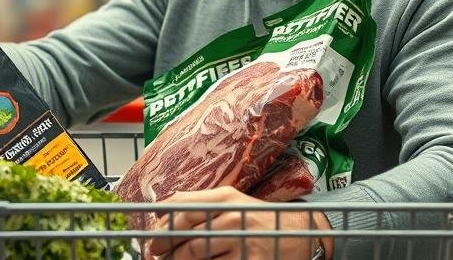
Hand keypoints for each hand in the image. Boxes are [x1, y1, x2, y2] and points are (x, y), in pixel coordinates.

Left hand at [148, 186, 332, 258]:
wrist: (300, 231)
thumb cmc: (256, 217)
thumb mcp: (230, 201)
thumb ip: (198, 203)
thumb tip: (162, 210)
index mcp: (225, 198)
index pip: (183, 211)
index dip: (163, 229)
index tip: (152, 241)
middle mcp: (234, 218)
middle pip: (189, 240)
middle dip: (168, 253)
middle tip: (157, 258)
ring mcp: (245, 242)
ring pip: (201, 258)